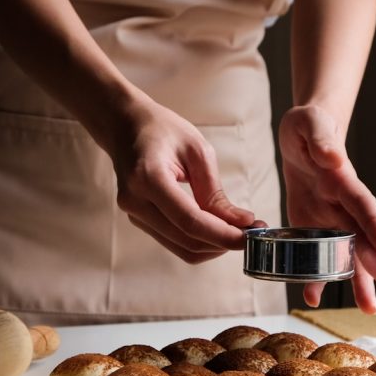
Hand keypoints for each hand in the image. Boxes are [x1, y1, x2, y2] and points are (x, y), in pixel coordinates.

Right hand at [107, 98, 253, 263]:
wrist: (124, 126)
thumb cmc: (162, 130)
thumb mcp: (197, 150)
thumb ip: (216, 192)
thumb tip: (241, 223)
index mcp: (148, 177)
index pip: (190, 220)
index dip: (222, 234)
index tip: (250, 235)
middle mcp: (135, 201)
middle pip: (187, 240)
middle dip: (223, 242)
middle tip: (251, 232)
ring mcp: (134, 214)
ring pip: (182, 248)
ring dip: (214, 246)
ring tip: (238, 231)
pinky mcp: (139, 220)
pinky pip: (175, 242)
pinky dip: (201, 241)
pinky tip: (218, 229)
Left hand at [279, 105, 375, 313]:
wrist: (303, 136)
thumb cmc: (307, 127)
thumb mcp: (308, 124)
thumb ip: (320, 138)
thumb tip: (333, 157)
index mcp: (343, 180)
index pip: (364, 206)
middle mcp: (343, 204)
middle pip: (363, 237)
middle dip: (375, 262)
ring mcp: (332, 219)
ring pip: (348, 254)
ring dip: (357, 281)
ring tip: (368, 309)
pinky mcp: (315, 227)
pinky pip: (318, 256)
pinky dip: (315, 278)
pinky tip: (312, 298)